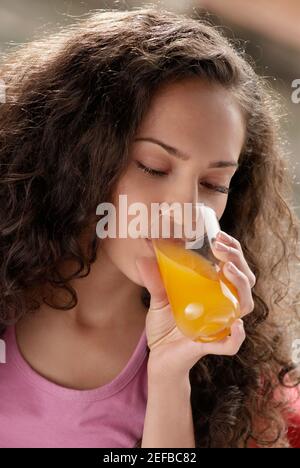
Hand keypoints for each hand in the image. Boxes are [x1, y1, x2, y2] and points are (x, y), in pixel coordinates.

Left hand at [135, 230, 255, 379]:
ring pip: (245, 306)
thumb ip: (155, 280)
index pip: (235, 267)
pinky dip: (237, 335)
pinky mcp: (211, 344)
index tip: (219, 237)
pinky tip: (236, 324)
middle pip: (245, 282)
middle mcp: (223, 306)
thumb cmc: (166, 326)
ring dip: (240, 286)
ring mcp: (220, 325)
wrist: (159, 357)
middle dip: (238, 261)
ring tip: (227, 269)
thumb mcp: (160, 299)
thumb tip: (143, 257)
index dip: (233, 251)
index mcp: (215, 291)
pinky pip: (232, 343)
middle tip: (221, 248)